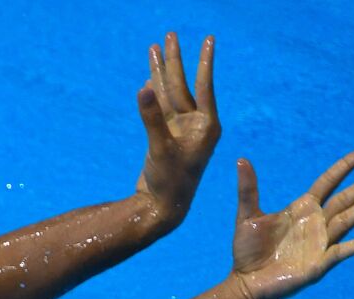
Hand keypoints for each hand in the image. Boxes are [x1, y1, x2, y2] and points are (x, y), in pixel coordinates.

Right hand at [135, 33, 219, 224]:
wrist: (161, 208)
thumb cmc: (169, 183)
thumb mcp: (161, 149)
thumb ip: (152, 118)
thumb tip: (144, 88)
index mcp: (206, 126)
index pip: (204, 86)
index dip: (204, 61)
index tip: (209, 39)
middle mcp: (197, 125)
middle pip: (184, 85)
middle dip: (176, 61)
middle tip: (170, 34)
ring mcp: (181, 130)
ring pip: (170, 95)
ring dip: (161, 73)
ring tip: (155, 48)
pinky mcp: (167, 138)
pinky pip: (161, 109)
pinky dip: (155, 95)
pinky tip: (150, 79)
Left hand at [231, 149, 353, 298]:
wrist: (246, 283)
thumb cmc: (247, 252)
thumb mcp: (247, 217)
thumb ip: (248, 190)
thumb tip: (240, 160)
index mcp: (302, 209)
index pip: (329, 182)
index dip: (345, 166)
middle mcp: (316, 223)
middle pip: (345, 198)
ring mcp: (320, 242)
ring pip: (348, 220)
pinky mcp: (320, 263)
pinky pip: (343, 251)